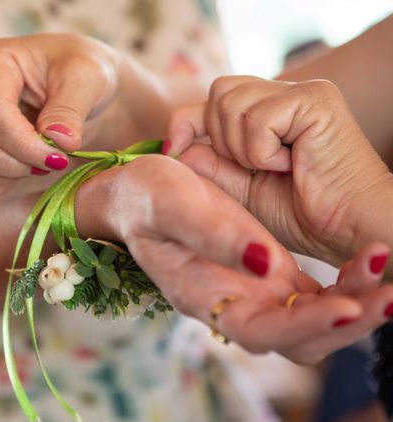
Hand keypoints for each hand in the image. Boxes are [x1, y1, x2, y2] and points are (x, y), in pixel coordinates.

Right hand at [0, 33, 166, 198]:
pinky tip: (17, 179)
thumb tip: (56, 141)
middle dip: (8, 163)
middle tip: (48, 165)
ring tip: (35, 169)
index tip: (58, 159)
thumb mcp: (88, 78)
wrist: (81, 90)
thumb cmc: (82, 74)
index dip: (23, 144)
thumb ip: (70, 108)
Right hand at [76, 155, 392, 363]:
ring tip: (389, 268)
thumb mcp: (170, 204)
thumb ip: (211, 235)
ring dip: (358, 304)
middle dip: (348, 323)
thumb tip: (265, 264)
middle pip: (299, 339)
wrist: (138, 194)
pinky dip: (351, 283)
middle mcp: (234, 304)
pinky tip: (373, 260)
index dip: (303, 326)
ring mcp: (255, 291)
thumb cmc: (144, 198)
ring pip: (315, 319)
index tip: (346, 306)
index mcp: (202, 297)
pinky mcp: (271, 273)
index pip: (258, 331)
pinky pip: (318, 293)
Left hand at [165, 76, 392, 266]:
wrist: (346, 230)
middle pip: (218, 93)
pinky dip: (263, 151)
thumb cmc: (299, 214)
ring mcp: (301, 93)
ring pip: (231, 102)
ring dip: (243, 148)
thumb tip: (175, 143)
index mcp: (267, 113)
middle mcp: (284, 95)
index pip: (212, 100)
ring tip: (275, 167)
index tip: (173, 148)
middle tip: (255, 167)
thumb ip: (208, 163)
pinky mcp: (315, 99)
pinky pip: (257, 119)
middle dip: (222, 140)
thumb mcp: (238, 189)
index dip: (186, 122)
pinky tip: (291, 163)